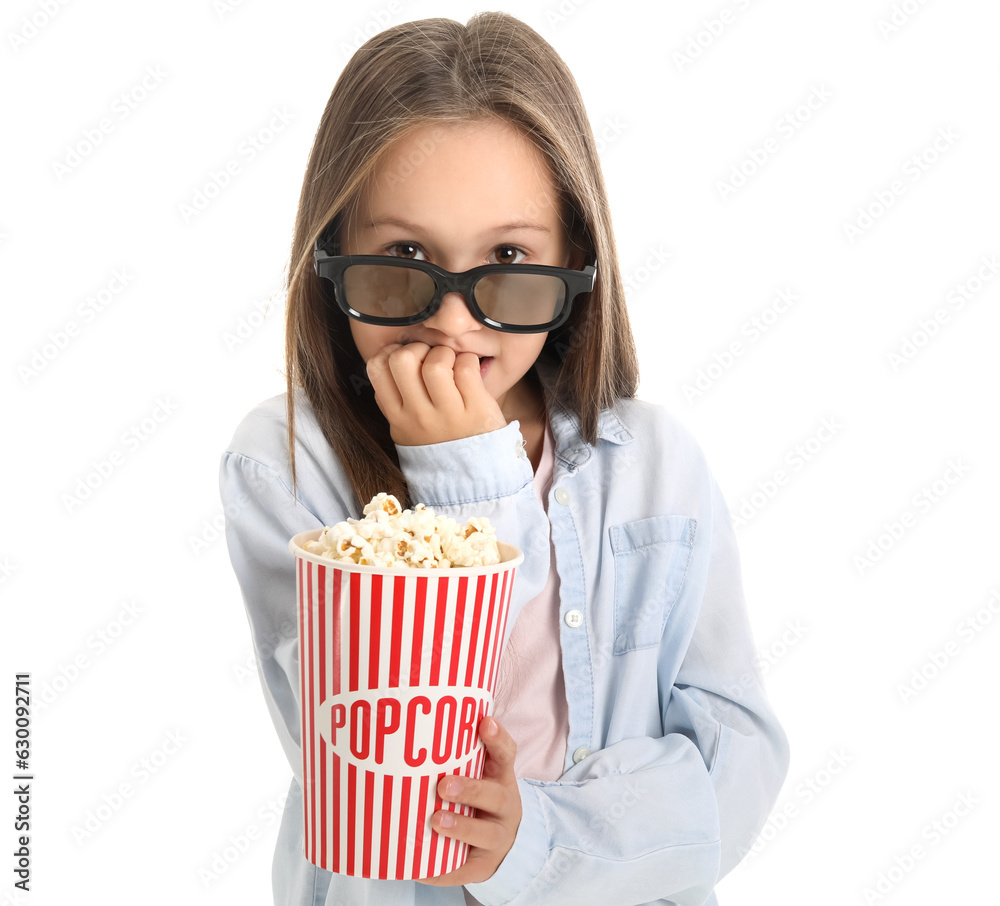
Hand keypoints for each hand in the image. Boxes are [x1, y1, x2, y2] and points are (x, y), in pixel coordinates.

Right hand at [366, 342, 505, 445]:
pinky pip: (467, 368)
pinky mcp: (476, 410)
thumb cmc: (441, 446)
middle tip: (429, 356)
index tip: (405, 356)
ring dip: (444, 353)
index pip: (376, 369)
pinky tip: (469, 368)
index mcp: (398, 418)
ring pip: (435, 363)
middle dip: (417, 347)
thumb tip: (387, 362)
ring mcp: (448, 414)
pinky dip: (468, 359)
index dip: (390, 352)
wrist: (474, 480)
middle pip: (402, 359)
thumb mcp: (407, 431)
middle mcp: (419, 416)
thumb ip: (395, 402)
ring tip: (451, 363)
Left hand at [417, 716, 520, 886]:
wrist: (502, 842)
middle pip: (496, 797)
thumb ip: (459, 756)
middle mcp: (505, 807)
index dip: (497, 739)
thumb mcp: (479, 774)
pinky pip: (466, 870)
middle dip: (471, 790)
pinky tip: (424, 868)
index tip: (484, 723)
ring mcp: (498, 838)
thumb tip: (418, 729)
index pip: (506, 755)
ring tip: (437, 821)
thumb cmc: (478, 799)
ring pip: (486, 834)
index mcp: (502, 778)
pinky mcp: (484, 866)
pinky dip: (445, 870)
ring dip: (462, 828)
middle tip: (444, 785)